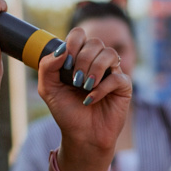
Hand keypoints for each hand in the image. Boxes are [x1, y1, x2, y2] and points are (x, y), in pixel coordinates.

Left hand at [38, 28, 131, 161]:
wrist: (81, 135)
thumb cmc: (66, 111)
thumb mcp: (48, 89)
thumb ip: (47, 67)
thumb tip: (63, 50)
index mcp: (79, 57)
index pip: (79, 34)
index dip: (73, 43)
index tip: (66, 62)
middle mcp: (96, 61)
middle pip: (95, 43)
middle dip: (82, 60)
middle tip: (75, 81)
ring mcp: (112, 72)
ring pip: (109, 54)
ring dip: (94, 69)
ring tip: (85, 87)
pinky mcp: (123, 87)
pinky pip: (118, 77)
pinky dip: (102, 88)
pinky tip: (91, 99)